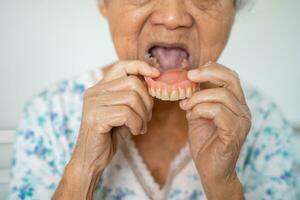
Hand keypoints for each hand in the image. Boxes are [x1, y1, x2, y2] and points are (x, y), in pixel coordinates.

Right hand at [53, 61, 159, 199]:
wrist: (90, 159)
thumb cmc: (110, 134)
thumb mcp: (123, 111)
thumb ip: (133, 96)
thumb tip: (153, 81)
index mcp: (100, 87)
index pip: (122, 66)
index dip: (141, 66)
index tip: (156, 74)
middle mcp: (94, 91)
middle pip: (132, 82)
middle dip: (147, 100)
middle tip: (147, 117)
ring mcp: (93, 104)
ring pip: (132, 98)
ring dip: (143, 115)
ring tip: (140, 126)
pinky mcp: (95, 117)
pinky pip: (127, 114)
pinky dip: (137, 124)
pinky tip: (135, 132)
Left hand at [179, 62, 250, 199]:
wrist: (210, 169)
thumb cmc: (205, 141)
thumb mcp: (199, 114)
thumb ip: (198, 98)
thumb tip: (190, 79)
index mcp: (236, 103)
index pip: (230, 77)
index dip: (212, 69)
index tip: (192, 72)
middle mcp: (243, 110)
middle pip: (231, 80)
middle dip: (208, 74)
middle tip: (189, 77)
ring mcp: (241, 122)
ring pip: (222, 96)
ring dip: (198, 98)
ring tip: (186, 107)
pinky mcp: (234, 134)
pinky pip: (218, 113)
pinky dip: (201, 110)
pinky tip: (191, 116)